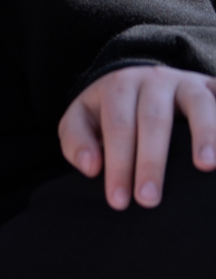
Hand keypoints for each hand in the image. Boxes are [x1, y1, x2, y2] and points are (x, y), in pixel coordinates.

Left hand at [61, 65, 215, 209]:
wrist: (142, 78)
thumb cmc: (110, 109)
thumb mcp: (82, 119)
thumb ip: (76, 141)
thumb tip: (91, 168)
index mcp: (119, 87)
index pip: (117, 126)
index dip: (118, 163)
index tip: (118, 200)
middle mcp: (155, 80)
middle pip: (154, 120)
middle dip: (151, 162)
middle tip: (149, 200)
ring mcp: (189, 83)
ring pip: (199, 105)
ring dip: (204, 135)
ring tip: (205, 167)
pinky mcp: (213, 87)